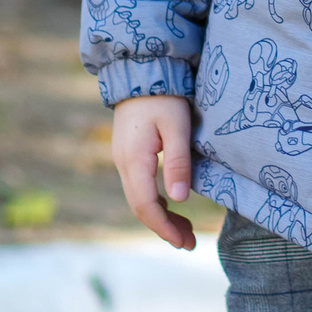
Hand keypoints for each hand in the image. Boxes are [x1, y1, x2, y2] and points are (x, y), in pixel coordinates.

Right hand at [110, 94, 197, 249]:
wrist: (141, 68)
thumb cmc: (164, 95)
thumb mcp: (177, 126)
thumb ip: (178, 161)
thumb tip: (180, 199)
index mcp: (133, 160)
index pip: (146, 206)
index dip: (164, 227)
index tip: (184, 242)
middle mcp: (123, 163)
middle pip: (140, 206)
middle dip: (163, 227)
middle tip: (189, 243)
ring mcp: (123, 158)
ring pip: (138, 197)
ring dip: (160, 216)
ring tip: (184, 230)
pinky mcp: (128, 152)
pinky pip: (138, 185)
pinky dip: (155, 201)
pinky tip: (171, 204)